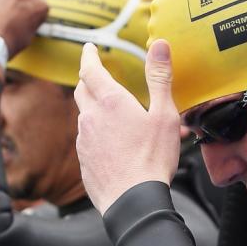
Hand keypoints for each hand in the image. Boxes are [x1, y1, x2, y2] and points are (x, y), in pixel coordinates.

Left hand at [75, 39, 180, 214]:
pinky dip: (95, 132)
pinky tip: (110, 140)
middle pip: (82, 91)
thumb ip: (159, 77)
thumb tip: (158, 44)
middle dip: (88, 79)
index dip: (88, 56)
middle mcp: (91, 119)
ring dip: (93, 108)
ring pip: (84, 116)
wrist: (131, 201)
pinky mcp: (83, 160)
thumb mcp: (164, 114)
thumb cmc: (152, 159)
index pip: (90, 71)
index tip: (88, 48)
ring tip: (111, 111)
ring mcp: (83, 141)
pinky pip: (86, 139)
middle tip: (95, 73)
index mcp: (110, 102)